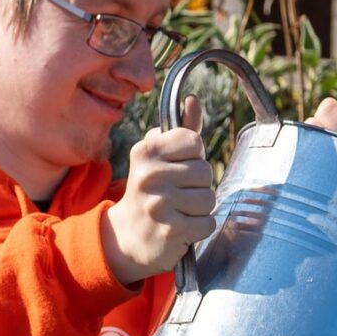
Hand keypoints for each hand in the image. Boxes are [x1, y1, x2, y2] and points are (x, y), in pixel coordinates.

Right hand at [102, 96, 215, 284]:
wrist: (128, 236)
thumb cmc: (151, 190)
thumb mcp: (160, 157)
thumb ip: (181, 130)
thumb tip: (193, 99)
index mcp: (146, 151)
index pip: (194, 141)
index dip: (193, 156)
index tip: (177, 167)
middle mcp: (149, 175)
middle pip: (205, 171)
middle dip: (198, 185)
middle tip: (176, 194)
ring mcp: (159, 204)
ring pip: (209, 198)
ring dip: (199, 208)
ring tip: (179, 211)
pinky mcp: (170, 231)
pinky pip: (207, 223)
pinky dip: (199, 228)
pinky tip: (181, 228)